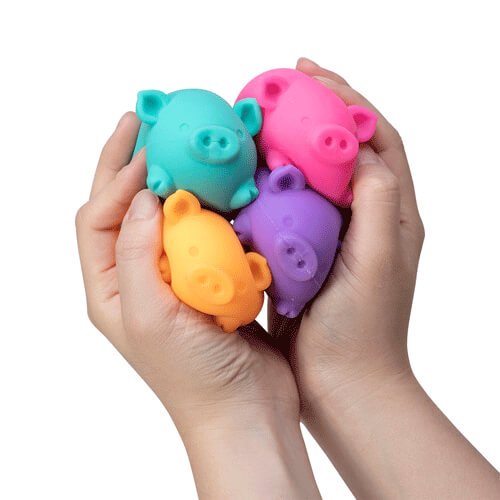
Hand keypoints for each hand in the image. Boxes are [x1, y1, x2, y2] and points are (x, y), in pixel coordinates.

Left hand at [76, 112, 319, 498]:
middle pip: (126, 206)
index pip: (98, 216)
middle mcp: (138, 277)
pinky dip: (211, 204)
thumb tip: (145, 196)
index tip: (146, 146)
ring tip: (186, 144)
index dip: (116, 177)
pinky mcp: (212, 277)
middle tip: (148, 119)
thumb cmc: (195, 379)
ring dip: (175, 178)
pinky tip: (224, 186)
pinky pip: (204, 230)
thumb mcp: (151, 317)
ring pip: (167, 213)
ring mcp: (177, 275)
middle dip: (132, 161)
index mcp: (111, 287)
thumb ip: (139, 254)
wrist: (247, 410)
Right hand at [267, 58, 498, 499]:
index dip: (348, 99)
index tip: (311, 73)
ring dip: (285, 148)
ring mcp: (331, 236)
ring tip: (254, 127)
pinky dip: (267, 188)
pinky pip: (286, 209)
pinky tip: (242, 180)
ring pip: (309, 178)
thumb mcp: (380, 262)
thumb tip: (361, 148)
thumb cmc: (363, 331)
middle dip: (311, 114)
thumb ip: (377, 202)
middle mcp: (363, 219)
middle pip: (340, 150)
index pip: (376, 139)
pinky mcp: (304, 254)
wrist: (342, 383)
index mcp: (390, 214)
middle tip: (274, 91)